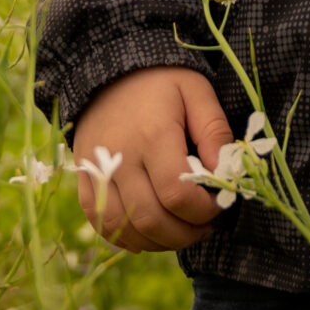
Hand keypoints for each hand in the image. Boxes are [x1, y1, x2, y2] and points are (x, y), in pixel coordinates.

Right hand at [70, 65, 236, 251]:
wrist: (109, 68)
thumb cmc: (161, 80)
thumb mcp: (197, 92)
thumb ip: (215, 131)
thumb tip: (226, 173)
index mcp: (153, 136)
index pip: (176, 195)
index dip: (202, 211)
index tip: (218, 205)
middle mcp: (120, 159)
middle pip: (151, 219)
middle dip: (184, 234)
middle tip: (205, 228)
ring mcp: (97, 171)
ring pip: (125, 228)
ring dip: (158, 241)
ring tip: (181, 232)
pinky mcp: (84, 178)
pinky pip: (102, 222)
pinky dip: (126, 237)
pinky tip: (150, 233)